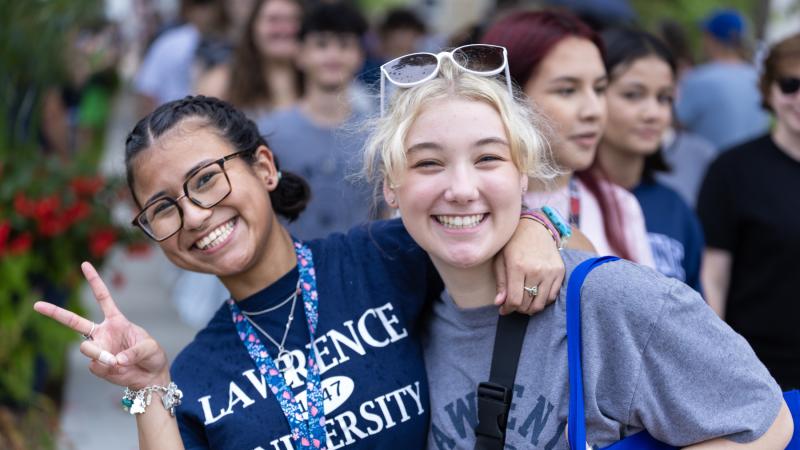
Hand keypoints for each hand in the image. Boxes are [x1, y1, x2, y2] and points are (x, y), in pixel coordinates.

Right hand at [33, 262, 168, 388]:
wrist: (150, 376)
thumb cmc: (152, 356)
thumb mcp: (150, 348)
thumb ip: (134, 352)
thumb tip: (115, 361)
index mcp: (116, 321)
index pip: (102, 298)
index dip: (94, 281)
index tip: (85, 264)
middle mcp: (102, 333)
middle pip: (74, 321)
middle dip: (54, 312)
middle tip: (36, 305)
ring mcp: (97, 349)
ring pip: (86, 348)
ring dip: (98, 354)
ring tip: (115, 361)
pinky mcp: (96, 366)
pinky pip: (96, 365)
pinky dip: (108, 368)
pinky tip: (118, 370)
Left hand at [494, 219, 564, 314]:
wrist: (534, 227)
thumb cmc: (512, 244)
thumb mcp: (500, 260)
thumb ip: (501, 283)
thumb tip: (499, 303)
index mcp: (518, 266)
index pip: (514, 300)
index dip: (507, 309)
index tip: (503, 310)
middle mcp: (536, 270)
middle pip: (527, 304)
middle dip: (517, 309)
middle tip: (512, 304)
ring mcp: (550, 271)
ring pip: (541, 304)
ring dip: (530, 307)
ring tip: (523, 302)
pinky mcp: (560, 271)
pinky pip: (552, 296)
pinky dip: (543, 300)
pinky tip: (535, 294)